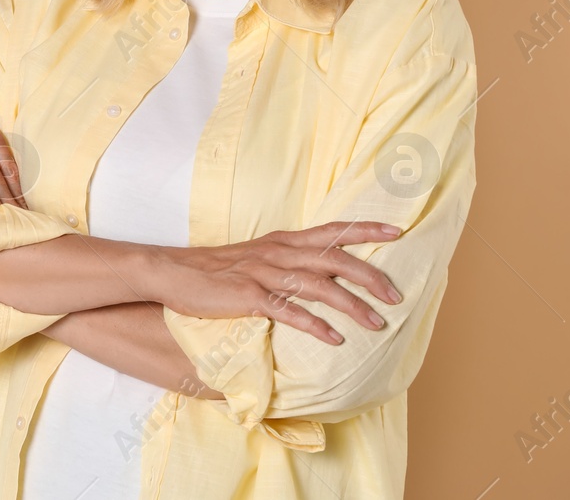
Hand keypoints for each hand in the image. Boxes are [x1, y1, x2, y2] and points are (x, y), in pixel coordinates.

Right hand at [146, 221, 405, 344]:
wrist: (172, 272)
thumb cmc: (216, 270)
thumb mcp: (256, 258)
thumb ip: (286, 262)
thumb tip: (319, 274)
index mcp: (281, 241)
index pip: (330, 231)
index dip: (364, 230)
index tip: (396, 232)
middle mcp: (277, 252)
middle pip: (333, 259)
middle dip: (369, 275)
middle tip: (396, 295)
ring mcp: (262, 273)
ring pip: (318, 285)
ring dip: (351, 304)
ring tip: (377, 323)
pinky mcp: (248, 296)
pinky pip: (288, 310)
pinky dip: (314, 324)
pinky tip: (334, 339)